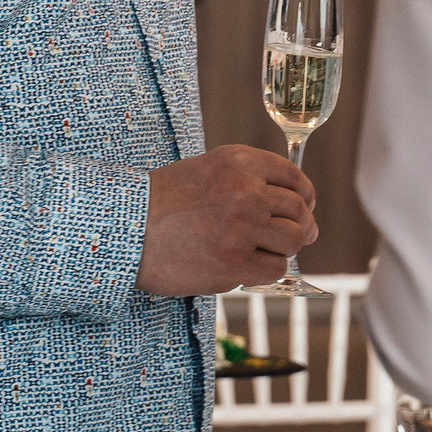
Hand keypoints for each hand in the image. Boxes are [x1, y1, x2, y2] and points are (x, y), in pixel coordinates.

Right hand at [137, 144, 317, 297]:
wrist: (126, 229)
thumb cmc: (161, 203)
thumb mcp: (205, 170)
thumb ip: (244, 181)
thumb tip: (288, 206)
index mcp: (238, 162)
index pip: (293, 176)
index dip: (304, 195)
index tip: (305, 206)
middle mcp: (246, 190)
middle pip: (299, 210)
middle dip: (304, 225)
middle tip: (301, 235)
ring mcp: (243, 227)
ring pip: (293, 239)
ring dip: (284, 248)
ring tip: (266, 252)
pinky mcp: (236, 262)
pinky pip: (275, 268)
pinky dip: (267, 269)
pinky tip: (247, 265)